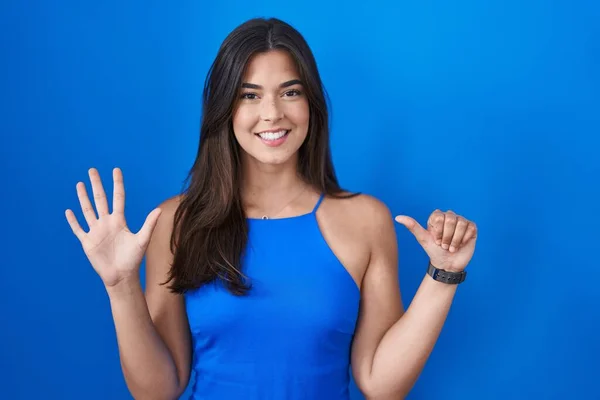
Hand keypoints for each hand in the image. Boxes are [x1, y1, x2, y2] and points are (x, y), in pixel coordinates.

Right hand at [65, 168, 161, 287]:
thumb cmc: (133, 259)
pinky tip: (68, 211)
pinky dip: (73, 221)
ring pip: (87, 210)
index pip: (118, 197)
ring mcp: (96, 231)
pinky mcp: (87, 242)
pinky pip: (78, 229)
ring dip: (83, 197)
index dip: (117, 184)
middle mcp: (107, 223)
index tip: (116, 170)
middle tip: (92, 170)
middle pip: (100, 199)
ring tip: (79, 184)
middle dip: (96, 184)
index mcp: (119, 221)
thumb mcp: (142, 240)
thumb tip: (159, 210)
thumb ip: (149, 225)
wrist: (121, 276)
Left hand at [395, 210, 476, 271]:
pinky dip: (464, 240)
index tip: (436, 240)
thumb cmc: (434, 251)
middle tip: (444, 245)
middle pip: (450, 220)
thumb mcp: (423, 239)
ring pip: (461, 224)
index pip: (438, 217)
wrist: (447, 264)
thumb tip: (397, 217)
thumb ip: (412, 226)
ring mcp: (461, 221)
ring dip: (455, 240)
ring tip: (451, 247)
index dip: (438, 232)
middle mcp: (449, 216)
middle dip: (446, 237)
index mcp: (437, 216)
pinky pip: (470, 228)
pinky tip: (460, 245)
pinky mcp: (471, 227)